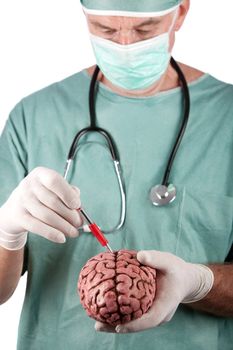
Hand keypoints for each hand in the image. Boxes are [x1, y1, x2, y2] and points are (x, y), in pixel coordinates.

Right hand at [0, 166, 83, 249]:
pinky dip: (52, 234)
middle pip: (53, 202)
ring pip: (47, 216)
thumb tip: (79, 206)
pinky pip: (38, 227)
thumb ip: (69, 193)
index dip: (67, 194)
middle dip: (70, 215)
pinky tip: (62, 238)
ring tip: (74, 232)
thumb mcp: (53, 189)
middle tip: (79, 223)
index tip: (77, 205)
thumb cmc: (42, 197)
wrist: (14, 209)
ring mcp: (22, 201)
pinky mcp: (18, 217)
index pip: (54, 181)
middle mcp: (29, 185)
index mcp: (41, 174)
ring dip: (64, 226)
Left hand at [95, 250, 213, 332]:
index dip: (134, 325)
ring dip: (116, 323)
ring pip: (135, 322)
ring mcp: (154, 314)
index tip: (118, 326)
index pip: (151, 319)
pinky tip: (105, 312)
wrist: (184, 278)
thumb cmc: (176, 270)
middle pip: (138, 325)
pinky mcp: (148, 310)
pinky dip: (120, 315)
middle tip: (98, 326)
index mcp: (166, 304)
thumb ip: (156, 258)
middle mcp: (159, 314)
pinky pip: (134, 315)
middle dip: (118, 327)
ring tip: (97, 323)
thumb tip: (140, 255)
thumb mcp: (169, 261)